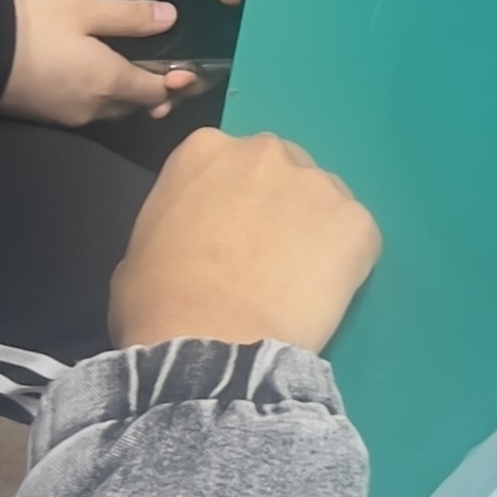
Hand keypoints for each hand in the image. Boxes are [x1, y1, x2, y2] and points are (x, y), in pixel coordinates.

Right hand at [0, 0, 198, 126]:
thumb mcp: (83, 7)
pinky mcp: (47, 116)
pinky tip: (97, 77)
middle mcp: (96, 109)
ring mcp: (69, 117)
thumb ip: (130, 15)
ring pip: (113, 110)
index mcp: (111, 83)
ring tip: (136, 72)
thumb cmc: (32, 25)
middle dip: (156, 91)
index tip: (192, 70)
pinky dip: (102, 97)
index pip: (159, 91)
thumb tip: (172, 18)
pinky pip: (88, 110)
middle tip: (169, 70)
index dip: (180, 81)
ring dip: (128, 96)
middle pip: (138, 105)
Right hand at [107, 128, 381, 351]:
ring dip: (314, 232)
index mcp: (204, 151)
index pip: (227, 166)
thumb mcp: (139, 251)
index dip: (231, 204)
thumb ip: (173, 227)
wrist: (210, 345)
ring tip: (297, 284)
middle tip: (266, 260)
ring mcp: (317, 183)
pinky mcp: (357, 222)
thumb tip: (190, 246)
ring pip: (323, 202)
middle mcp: (265, 151)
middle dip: (278, 208)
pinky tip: (321, 297)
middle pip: (281, 172)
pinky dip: (346, 265)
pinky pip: (356, 240)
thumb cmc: (158, 303)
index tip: (228, 238)